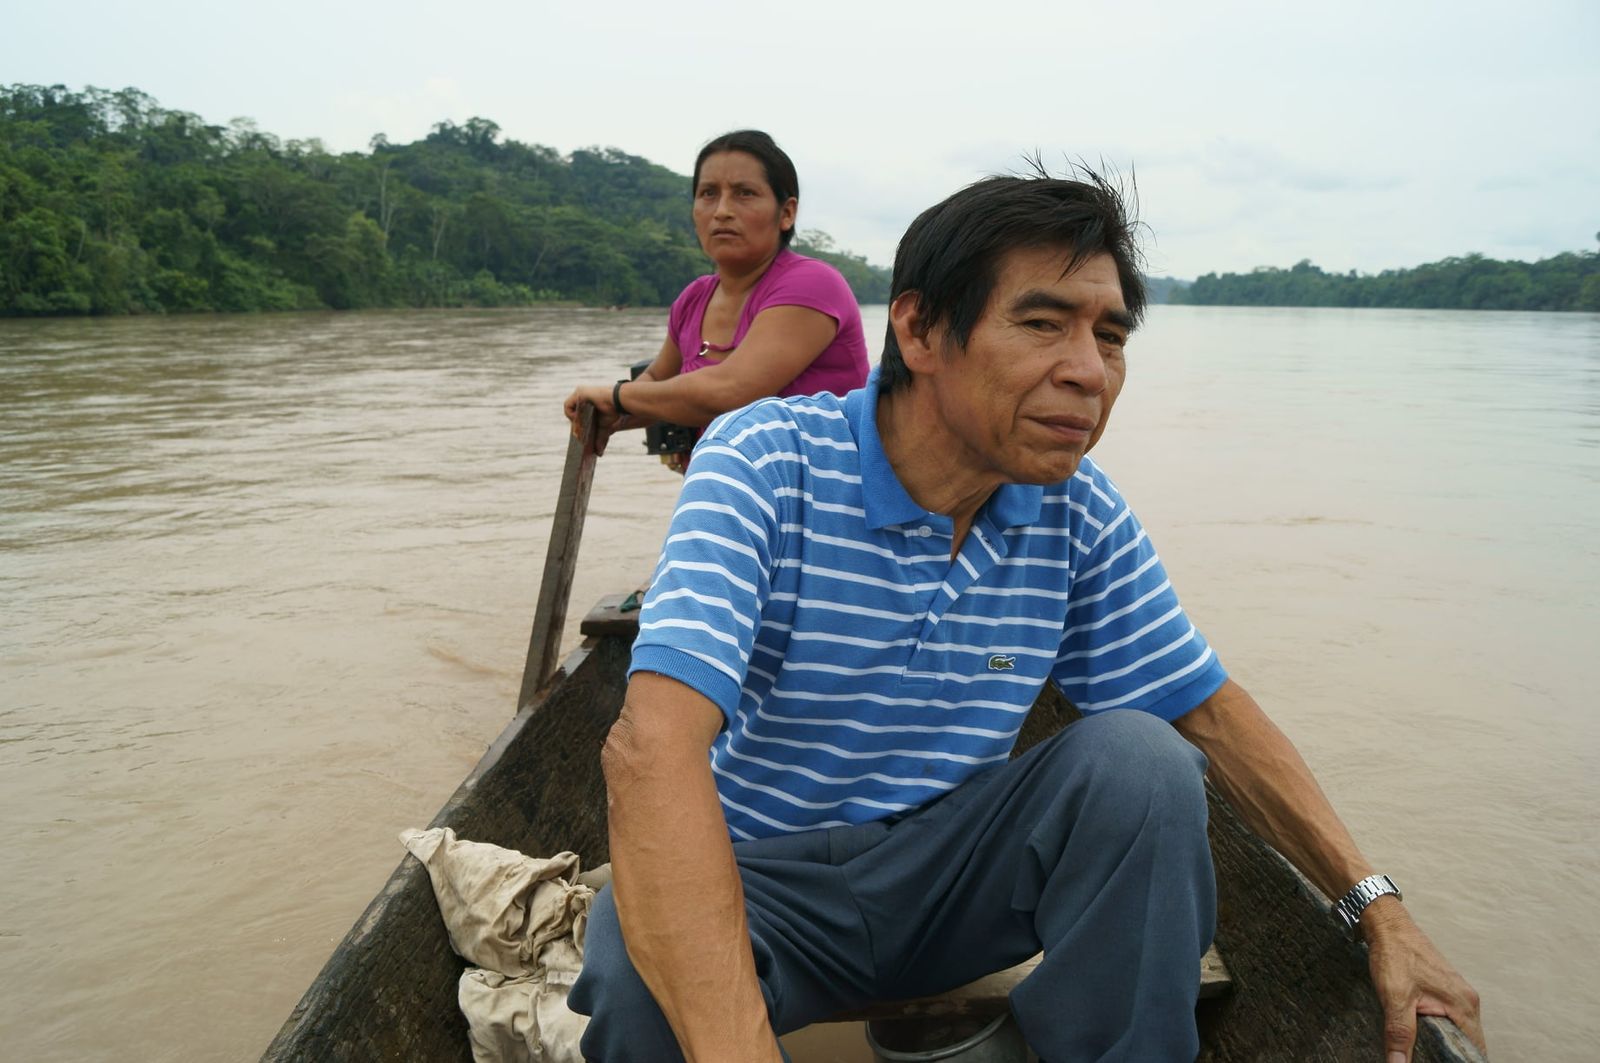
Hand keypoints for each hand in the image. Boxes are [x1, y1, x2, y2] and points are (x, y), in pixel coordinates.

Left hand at [563, 385, 622, 454]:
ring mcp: (580, 395)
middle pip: (574, 415)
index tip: (580, 438)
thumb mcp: (605, 428)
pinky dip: (571, 414)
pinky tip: (580, 419)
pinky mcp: (579, 393)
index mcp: (588, 405)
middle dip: (576, 427)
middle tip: (579, 438)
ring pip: (570, 411)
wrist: (620, 401)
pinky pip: (567, 406)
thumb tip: (599, 454)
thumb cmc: (615, 412)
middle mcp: (582, 398)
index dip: (578, 427)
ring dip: (574, 421)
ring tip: (581, 428)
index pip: (578, 417)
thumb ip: (600, 439)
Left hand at [1361, 897, 1484, 1060]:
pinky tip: (1423, 1038)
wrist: (1387, 925)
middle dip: (1452, 1056)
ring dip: (1445, 1044)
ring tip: (1426, 1056)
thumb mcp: (1395, 998)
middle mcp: (1467, 1000)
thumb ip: (1400, 1033)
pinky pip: (1450, 1018)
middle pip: (1468, 1042)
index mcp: (1463, 1004)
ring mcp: (1457, 993)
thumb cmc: (1394, 956)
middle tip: (1429, 1061)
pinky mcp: (1445, 990)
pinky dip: (1440, 1031)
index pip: (1474, 1049)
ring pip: (1458, 1030)